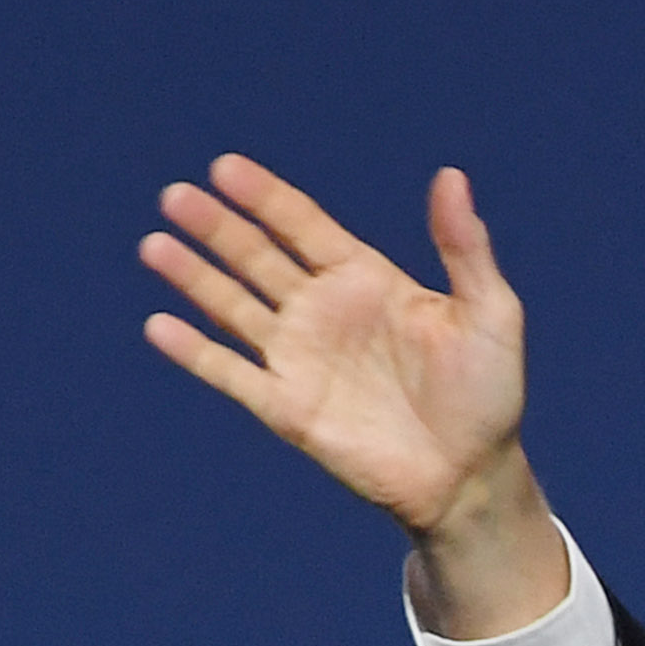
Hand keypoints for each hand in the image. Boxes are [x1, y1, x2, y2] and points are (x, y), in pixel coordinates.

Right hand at [140, 156, 565, 636]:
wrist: (470, 477)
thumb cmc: (488, 395)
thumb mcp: (490, 313)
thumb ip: (464, 247)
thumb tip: (450, 176)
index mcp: (366, 280)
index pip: (302, 225)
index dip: (264, 197)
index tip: (225, 168)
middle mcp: (324, 312)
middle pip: (256, 257)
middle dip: (216, 227)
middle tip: (175, 195)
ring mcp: (301, 359)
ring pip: (233, 307)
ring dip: (193, 277)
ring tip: (154, 244)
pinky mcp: (287, 408)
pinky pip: (231, 374)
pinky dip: (195, 352)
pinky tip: (160, 326)